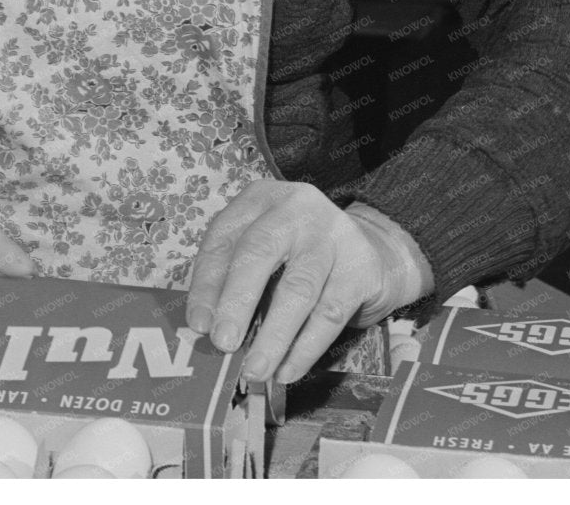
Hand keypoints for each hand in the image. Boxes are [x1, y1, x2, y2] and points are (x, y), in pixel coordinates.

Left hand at [184, 181, 431, 384]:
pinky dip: (305, 348)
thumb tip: (206, 326)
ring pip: (297, 289)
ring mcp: (332, 236)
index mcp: (260, 199)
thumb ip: (233, 277)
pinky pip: (329, 314)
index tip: (197, 324)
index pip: (223, 239)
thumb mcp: (263, 248)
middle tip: (222, 342)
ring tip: (255, 369)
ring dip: (273, 336)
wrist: (372, 249)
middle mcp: (295, 209)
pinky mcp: (361, 268)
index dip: (207, 284)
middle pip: (258, 252)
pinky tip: (288, 370)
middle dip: (236, 301)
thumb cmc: (299, 253)